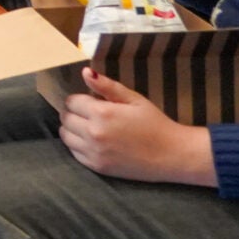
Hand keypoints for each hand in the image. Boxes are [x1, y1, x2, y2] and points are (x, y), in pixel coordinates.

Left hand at [58, 71, 215, 184]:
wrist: (172, 155)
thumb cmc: (155, 124)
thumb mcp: (134, 99)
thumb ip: (107, 86)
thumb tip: (85, 72)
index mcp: (101, 113)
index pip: (72, 101)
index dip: (80, 99)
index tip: (91, 102)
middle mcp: (93, 133)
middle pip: (65, 118)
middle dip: (75, 113)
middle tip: (90, 114)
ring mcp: (93, 152)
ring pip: (65, 135)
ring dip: (72, 129)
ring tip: (89, 127)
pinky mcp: (96, 166)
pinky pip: (74, 152)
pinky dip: (78, 145)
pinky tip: (93, 141)